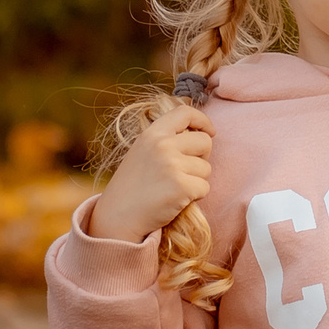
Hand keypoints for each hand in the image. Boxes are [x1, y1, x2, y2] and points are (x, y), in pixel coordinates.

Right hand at [90, 103, 213, 243]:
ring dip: (196, 180)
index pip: (185, 113)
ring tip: (173, 188)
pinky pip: (204, 187)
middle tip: (186, 170)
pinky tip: (175, 199)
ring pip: (206, 168)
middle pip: (205, 141)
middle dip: (202, 157)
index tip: (209, 131)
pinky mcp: (182, 187)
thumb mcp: (142, 152)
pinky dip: (195, 196)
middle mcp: (163, 145)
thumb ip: (166, 140)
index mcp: (152, 134)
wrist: (118, 216)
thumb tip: (201, 134)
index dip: (202, 120)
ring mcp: (173, 165)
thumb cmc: (132, 186)